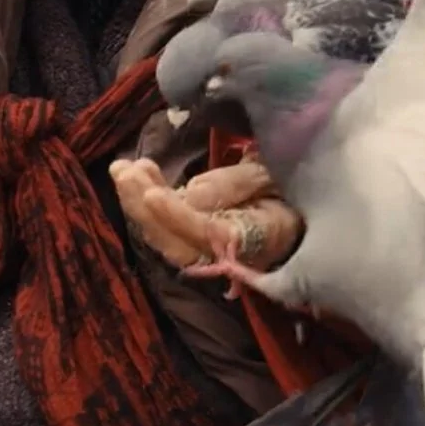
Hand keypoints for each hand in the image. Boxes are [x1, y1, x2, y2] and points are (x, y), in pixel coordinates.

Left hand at [110, 157, 303, 272]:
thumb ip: (235, 185)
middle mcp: (230, 256)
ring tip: (122, 169)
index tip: (151, 192)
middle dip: (144, 207)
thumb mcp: (272, 175)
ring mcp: (212, 253)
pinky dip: (149, 205)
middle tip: (122, 170)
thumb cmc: (292, 186)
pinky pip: (169, 231)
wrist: (302, 210)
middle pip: (178, 243)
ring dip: (139, 205)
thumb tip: (192, 194)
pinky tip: (137, 177)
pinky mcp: (199, 243)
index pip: (209, 235)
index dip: (178, 217)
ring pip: (168, 240)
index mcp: (257, 239)